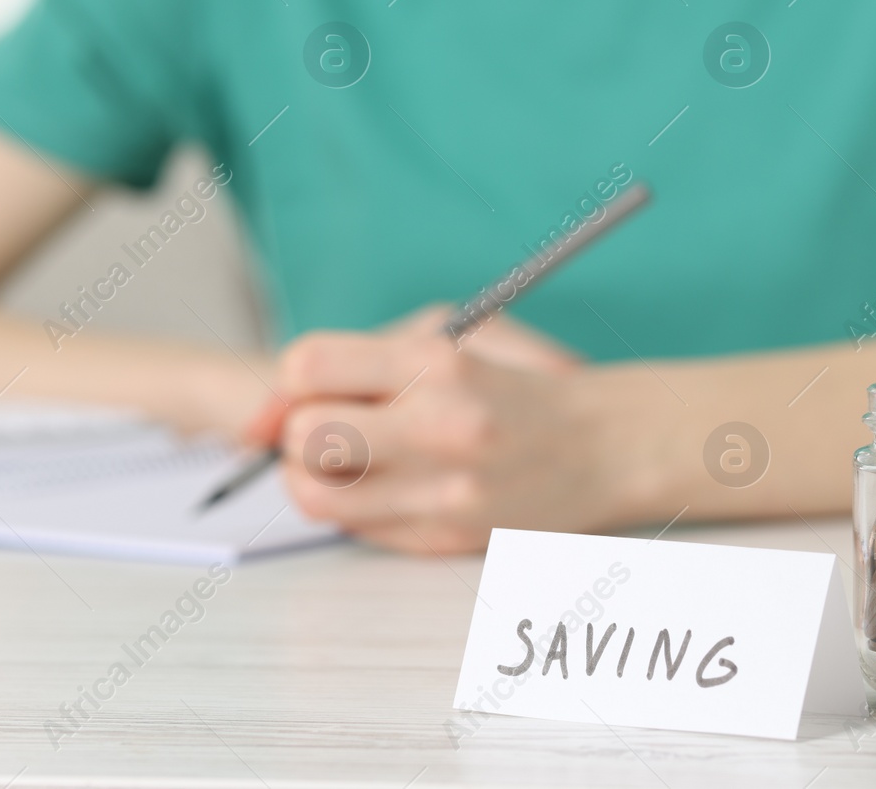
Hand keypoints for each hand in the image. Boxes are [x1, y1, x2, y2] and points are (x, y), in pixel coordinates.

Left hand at [268, 308, 623, 552]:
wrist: (607, 446)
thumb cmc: (519, 384)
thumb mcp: (452, 339)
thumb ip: (361, 361)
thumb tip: (268, 413)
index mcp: (439, 361)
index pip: (309, 366)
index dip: (295, 380)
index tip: (309, 387)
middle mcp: (440, 426)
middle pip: (306, 435)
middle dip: (302, 430)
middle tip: (330, 427)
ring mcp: (445, 490)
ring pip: (316, 496)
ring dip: (316, 478)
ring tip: (346, 463)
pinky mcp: (447, 537)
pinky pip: (358, 529)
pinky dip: (357, 508)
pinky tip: (393, 485)